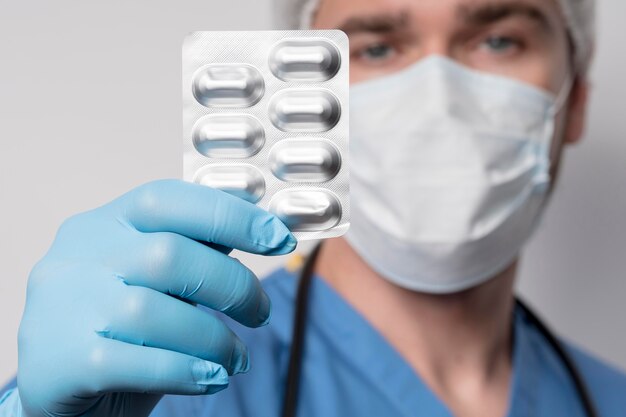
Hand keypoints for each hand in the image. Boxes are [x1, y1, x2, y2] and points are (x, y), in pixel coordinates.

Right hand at [16, 179, 295, 416]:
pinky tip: (211, 378)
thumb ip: (192, 252)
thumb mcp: (150, 277)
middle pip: (169, 255)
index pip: (168, 199)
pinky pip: (138, 362)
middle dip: (233, 286)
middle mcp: (79, 255)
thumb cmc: (117, 324)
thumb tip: (258, 229)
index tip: (278, 237)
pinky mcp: (61, 360)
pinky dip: (187, 371)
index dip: (230, 214)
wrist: (56, 385)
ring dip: (213, 339)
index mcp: (105, 223)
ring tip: (235, 359)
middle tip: (259, 313)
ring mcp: (62, 306)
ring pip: (152, 311)